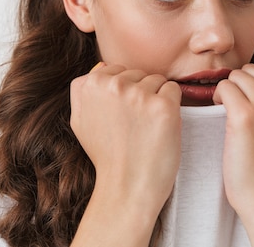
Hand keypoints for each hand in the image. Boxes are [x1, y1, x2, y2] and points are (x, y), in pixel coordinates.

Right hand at [70, 63, 181, 215]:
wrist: (127, 187)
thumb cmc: (106, 157)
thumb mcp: (79, 122)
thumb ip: (83, 91)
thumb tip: (100, 66)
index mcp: (90, 84)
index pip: (118, 70)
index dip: (124, 93)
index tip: (122, 116)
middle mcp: (113, 85)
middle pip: (139, 73)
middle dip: (141, 94)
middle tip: (135, 125)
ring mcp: (139, 94)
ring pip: (157, 80)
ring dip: (157, 100)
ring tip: (146, 127)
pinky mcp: (163, 106)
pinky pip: (174, 90)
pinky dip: (172, 107)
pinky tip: (160, 127)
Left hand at [213, 62, 253, 223]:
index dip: (251, 85)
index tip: (248, 103)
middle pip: (248, 70)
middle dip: (239, 87)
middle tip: (236, 110)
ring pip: (234, 77)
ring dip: (227, 93)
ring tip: (230, 114)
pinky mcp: (244, 115)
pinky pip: (223, 88)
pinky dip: (217, 98)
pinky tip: (222, 116)